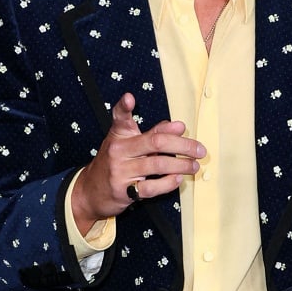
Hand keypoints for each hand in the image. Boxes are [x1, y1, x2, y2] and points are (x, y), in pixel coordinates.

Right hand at [70, 92, 203, 232]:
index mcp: (119, 136)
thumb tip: (178, 126)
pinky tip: (178, 179)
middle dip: (183, 145)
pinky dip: (168, 183)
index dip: (124, 107)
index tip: (130, 98)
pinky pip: (151, 188)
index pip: (120, 118)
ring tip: (194, 166)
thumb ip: (152, 134)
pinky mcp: (124, 191)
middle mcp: (118, 151)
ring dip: (181, 165)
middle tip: (200, 149)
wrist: (91, 192)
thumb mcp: (127, 144)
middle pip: (155, 142)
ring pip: (157, 164)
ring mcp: (120, 171)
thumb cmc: (114, 164)